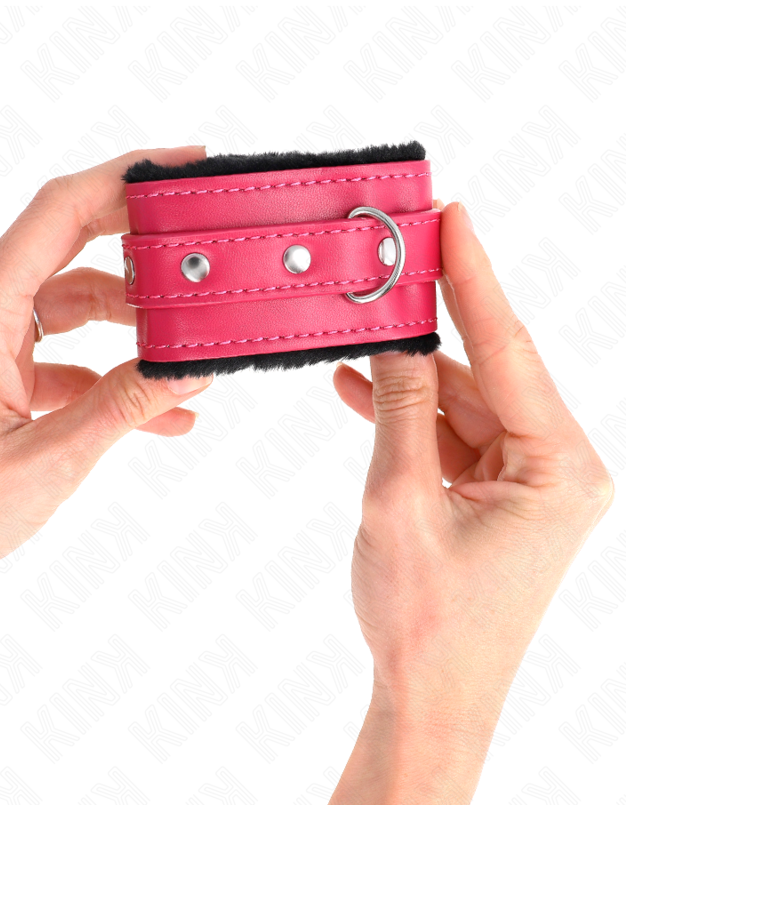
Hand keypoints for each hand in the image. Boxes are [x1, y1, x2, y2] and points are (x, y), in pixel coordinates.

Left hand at [0, 148, 213, 642]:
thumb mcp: (50, 461)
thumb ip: (125, 407)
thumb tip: (191, 371)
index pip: (61, 211)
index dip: (127, 177)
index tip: (188, 166)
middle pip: (73, 245)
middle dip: (144, 245)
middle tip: (207, 248)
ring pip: (74, 302)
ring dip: (133, 324)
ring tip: (192, 346)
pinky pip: (61, 352)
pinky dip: (107, 372)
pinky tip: (159, 412)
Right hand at [329, 201, 613, 803]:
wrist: (429, 702)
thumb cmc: (426, 623)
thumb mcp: (399, 500)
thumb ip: (400, 405)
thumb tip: (392, 330)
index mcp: (562, 471)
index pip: (511, 352)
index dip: (474, 280)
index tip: (453, 217)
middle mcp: (561, 470)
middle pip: (492, 371)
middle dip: (437, 319)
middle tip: (399, 252)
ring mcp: (532, 485)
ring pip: (467, 401)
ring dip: (410, 371)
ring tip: (359, 318)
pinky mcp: (502, 498)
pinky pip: (455, 436)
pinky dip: (410, 414)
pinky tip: (359, 381)